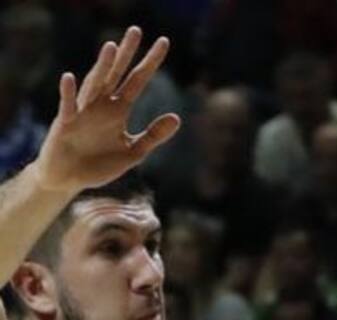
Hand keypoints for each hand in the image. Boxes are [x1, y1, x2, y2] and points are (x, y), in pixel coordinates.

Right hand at [32, 27, 178, 195]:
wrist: (69, 179)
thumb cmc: (99, 164)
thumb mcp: (133, 152)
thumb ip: (153, 136)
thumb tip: (176, 117)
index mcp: (118, 110)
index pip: (138, 81)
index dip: (150, 63)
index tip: (164, 43)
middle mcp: (101, 105)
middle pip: (116, 74)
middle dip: (127, 54)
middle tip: (137, 31)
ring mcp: (82, 112)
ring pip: (94, 84)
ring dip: (102, 67)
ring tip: (112, 47)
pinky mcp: (66, 124)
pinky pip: (68, 107)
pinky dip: (69, 93)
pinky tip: (70, 78)